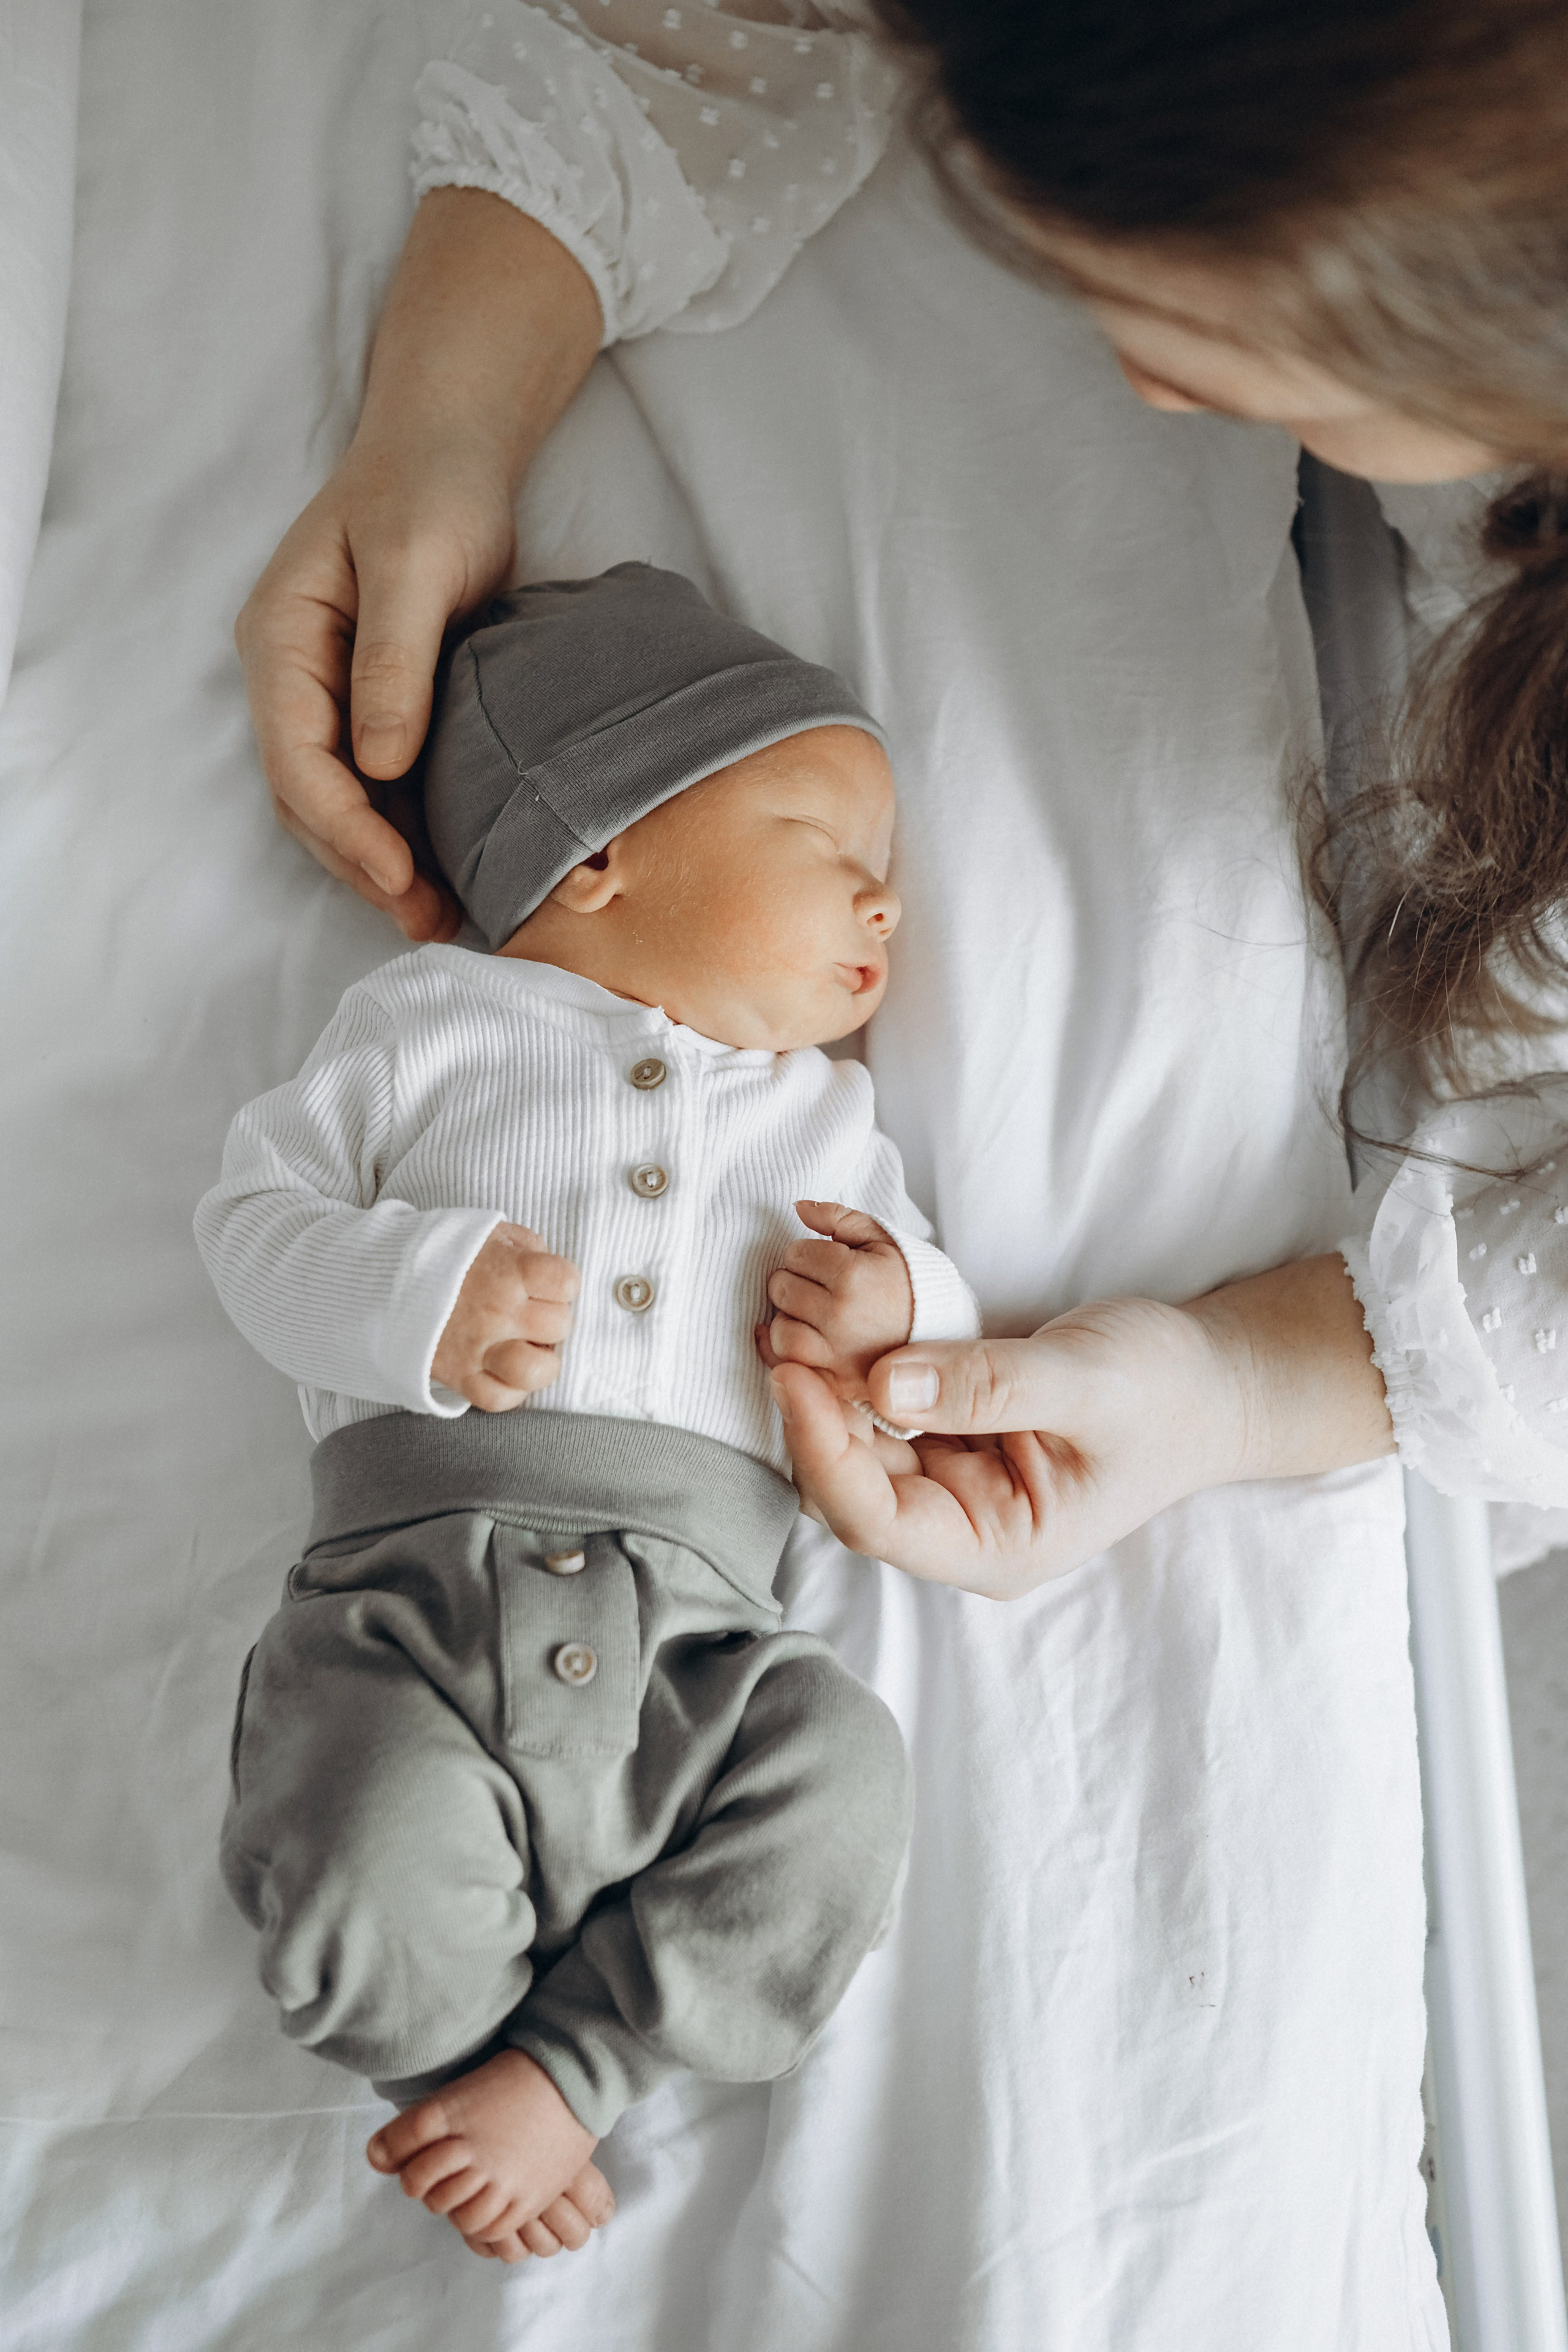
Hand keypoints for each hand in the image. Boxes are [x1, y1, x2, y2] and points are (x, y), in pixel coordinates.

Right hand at [236, 192, 600, 937]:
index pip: (296, 761)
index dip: (346, 828)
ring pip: (344, 801)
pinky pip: (382, 784)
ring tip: (442, 917)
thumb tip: (381, 763)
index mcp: (282, 643)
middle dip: (364, 864)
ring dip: (386, 861)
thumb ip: (393, 663)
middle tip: (426, 920)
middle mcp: (294, 678)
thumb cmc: (428, 490)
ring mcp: (331, 695)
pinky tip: (453, 870)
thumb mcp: (412, 564)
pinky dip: (411, 830)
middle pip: (311, 798)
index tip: (398, 876)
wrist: (452, 449)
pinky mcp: (376, 704)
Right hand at [432, 1225, 579, 1411]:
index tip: (547, 1284)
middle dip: (552, 1319)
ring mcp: (478, 1347)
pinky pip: (499, 1399)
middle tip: (533, 1315)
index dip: (563, 1283)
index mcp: (508, 1270)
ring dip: (541, 1362)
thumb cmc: (442, 1253)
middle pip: (559, 1325)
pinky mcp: (458, 1375)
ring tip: (528, 1349)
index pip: (566, 1281)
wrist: (380, 1278)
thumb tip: (550, 1271)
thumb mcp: (488, 1231)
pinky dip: (510, 1390)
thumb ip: (526, 1247)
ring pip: (535, 1371)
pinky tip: (505, 1371)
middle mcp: (497, 1311)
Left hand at [757, 1202, 913, 1401]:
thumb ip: (838, 1218)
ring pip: (781, 1331)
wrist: (949, 1334)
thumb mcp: (885, 1239)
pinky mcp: (838, 1383)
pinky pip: (790, 1367)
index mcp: (852, 1276)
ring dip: (790, 1319)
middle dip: (795, 1282)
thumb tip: (799, 1207)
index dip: (807, 1253)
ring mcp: (838, 1355)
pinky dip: (788, 1353)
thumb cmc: (914, 1283)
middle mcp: (840, 1317)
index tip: (824, 1261)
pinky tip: (804, 1338)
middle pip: (782, 1289)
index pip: (795, 1254)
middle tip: (818, 1286)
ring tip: (813, 1314)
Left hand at [771, 1257, 1392, 1598]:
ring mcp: (951, 1482)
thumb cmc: (1166, 1393)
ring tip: (778, 1319)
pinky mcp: (948, 1436)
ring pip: (853, 1444)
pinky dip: (844, 1367)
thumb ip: (990, 1386)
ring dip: (815, 1386)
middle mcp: (960, 1526)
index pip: (876, 1520)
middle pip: (849, 1484)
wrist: (1211, 1382)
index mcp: (995, 1547)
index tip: (793, 1373)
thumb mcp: (1086, 1380)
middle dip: (806, 1413)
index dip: (821, 1450)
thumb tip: (883, 1383)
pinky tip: (817, 1320)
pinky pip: (876, 1409)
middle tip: (775, 1331)